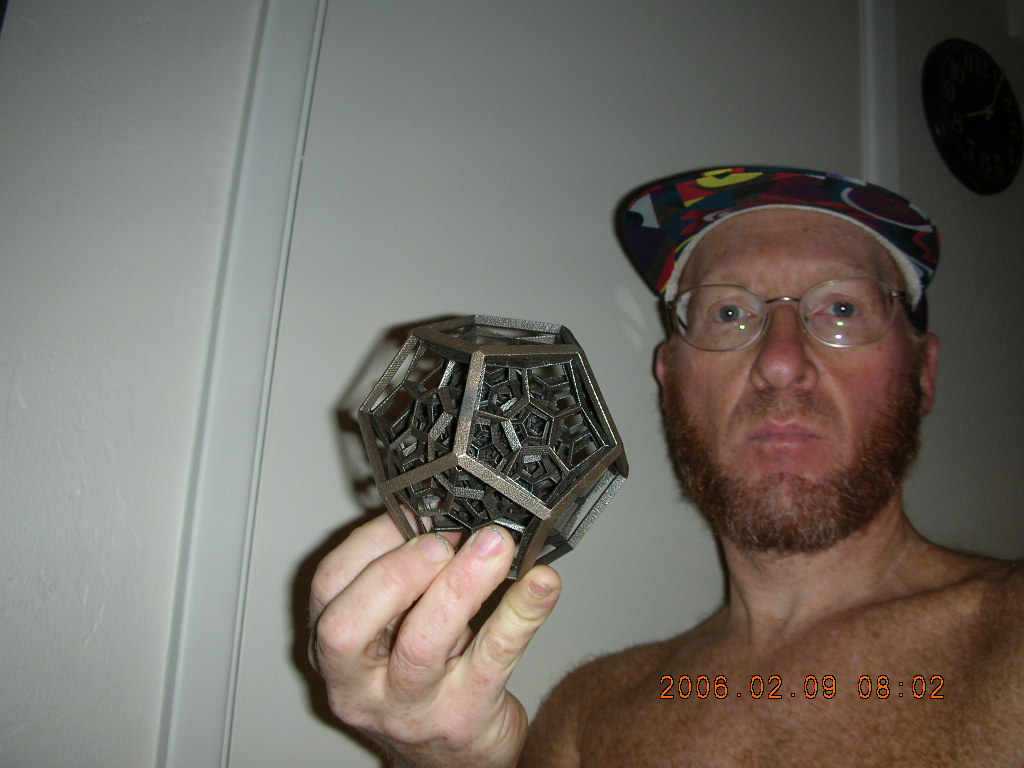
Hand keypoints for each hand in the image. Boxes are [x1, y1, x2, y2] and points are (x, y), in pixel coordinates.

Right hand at [309, 513, 561, 767]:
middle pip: (349, 626)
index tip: (415, 512)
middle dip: (397, 571)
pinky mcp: (463, 716)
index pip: (328, 588)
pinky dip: (521, 614)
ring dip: (461, 585)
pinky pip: (493, 659)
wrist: (453, 758)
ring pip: (422, 644)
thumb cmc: (423, 680)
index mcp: (335, 650)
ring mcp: (409, 707)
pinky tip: (541, 584)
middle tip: (443, 540)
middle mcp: (359, 685)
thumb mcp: (395, 630)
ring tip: (495, 546)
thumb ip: (404, 578)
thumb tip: (441, 511)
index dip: (369, 542)